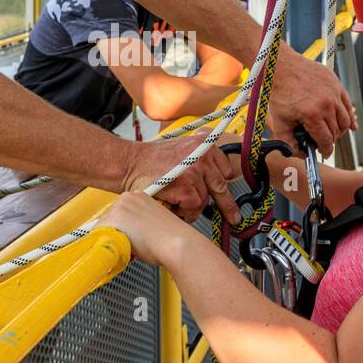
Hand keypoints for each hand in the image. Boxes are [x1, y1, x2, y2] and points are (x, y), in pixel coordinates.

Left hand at [98, 191, 204, 267]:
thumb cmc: (172, 239)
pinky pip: (100, 236)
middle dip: (116, 235)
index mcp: (140, 196)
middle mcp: (128, 198)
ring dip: (113, 241)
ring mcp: (120, 208)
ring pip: (104, 228)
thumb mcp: (154, 225)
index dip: (123, 229)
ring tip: (133, 250)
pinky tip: (125, 251)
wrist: (177, 244)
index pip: (120, 213)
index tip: (131, 238)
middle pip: (110, 219)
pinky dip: (108, 246)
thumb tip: (130, 235)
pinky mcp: (114, 220)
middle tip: (132, 247)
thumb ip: (139, 226)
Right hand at [122, 134, 238, 223]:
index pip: (224, 168)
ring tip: (174, 203)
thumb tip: (214, 176)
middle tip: (234, 218)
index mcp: (204, 145)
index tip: (224, 193)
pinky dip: (182, 212)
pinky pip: (192, 208)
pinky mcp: (187, 188)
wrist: (129, 164)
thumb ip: (197, 158)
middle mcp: (203, 156)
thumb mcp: (180, 149)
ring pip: (203, 201)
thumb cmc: (150, 160)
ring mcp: (196, 172)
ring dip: (190, 208)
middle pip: (221, 187)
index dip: (222, 182)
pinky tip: (170, 206)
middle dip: (228, 206)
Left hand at [265, 49, 356, 156]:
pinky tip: (350, 124)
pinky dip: (349, 117)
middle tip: (322, 142)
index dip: (326, 150)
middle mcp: (326, 104)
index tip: (324, 153)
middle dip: (330, 140)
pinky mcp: (337, 84)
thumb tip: (301, 155)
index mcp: (312, 114)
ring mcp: (334, 93)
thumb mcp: (279, 121)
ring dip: (340, 130)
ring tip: (332, 133)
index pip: (327, 140)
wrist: (282, 67)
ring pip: (345, 120)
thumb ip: (288, 143)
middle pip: (337, 132)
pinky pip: (348, 105)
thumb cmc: (279, 93)